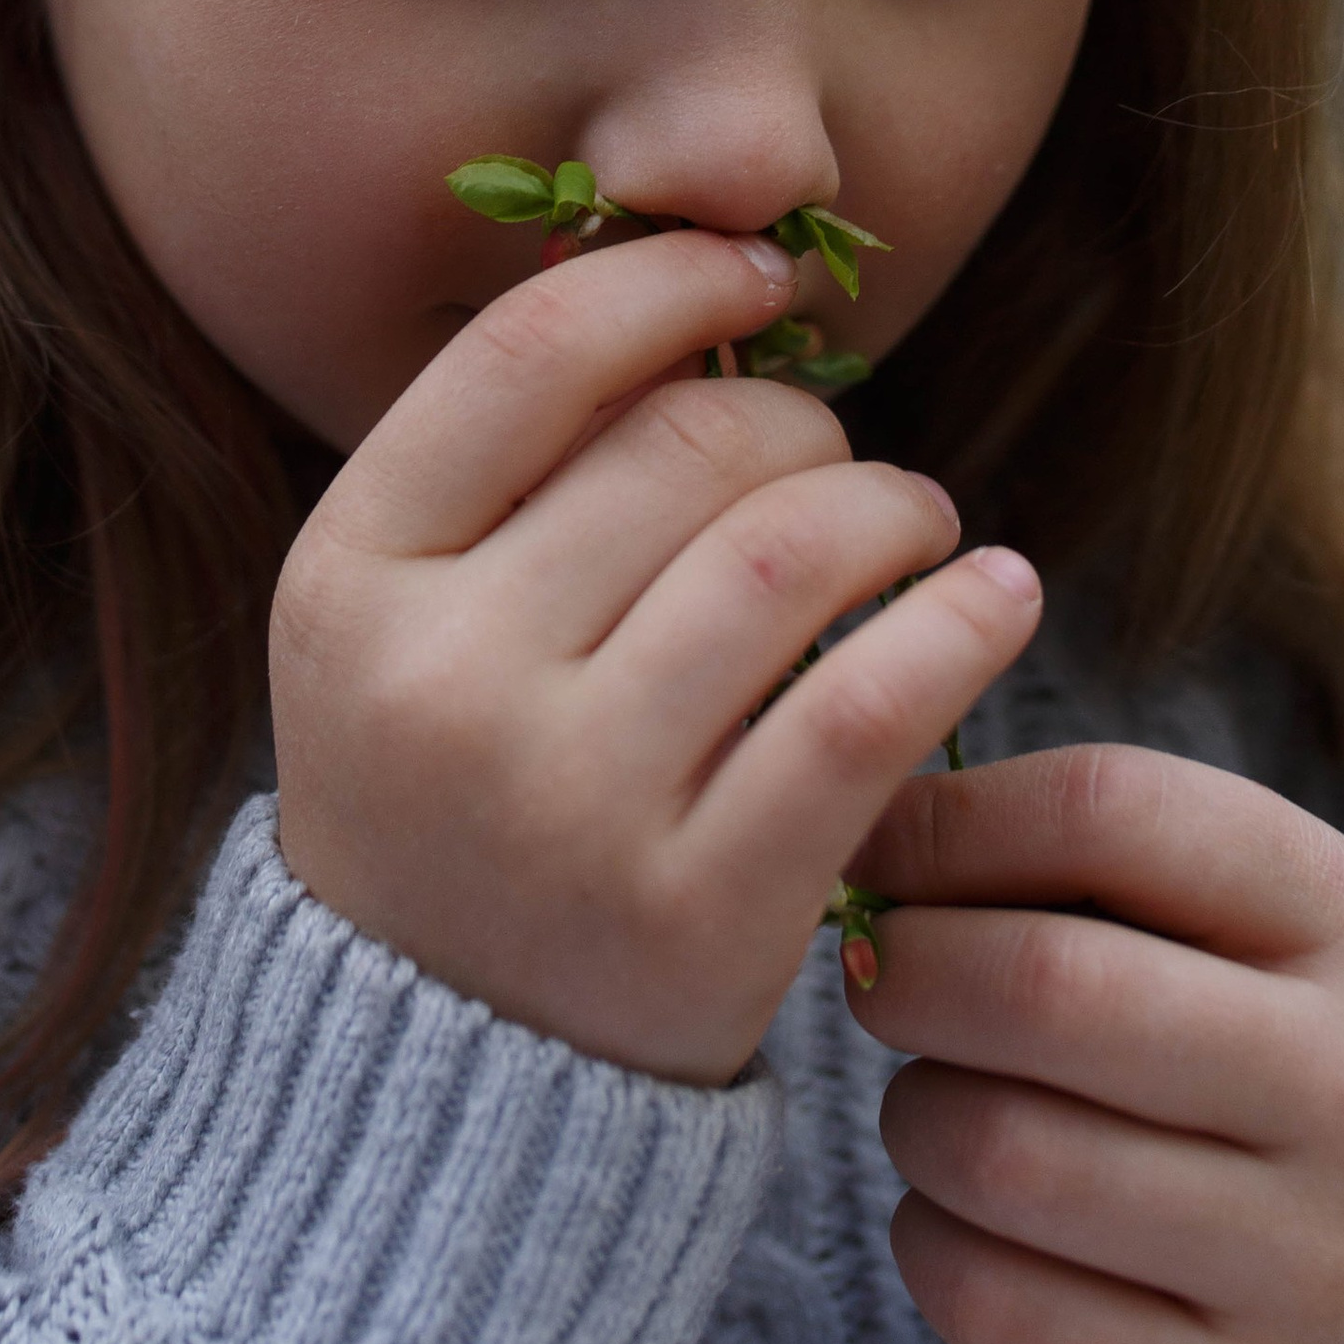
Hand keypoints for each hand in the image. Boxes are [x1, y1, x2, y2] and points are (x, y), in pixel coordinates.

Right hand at [271, 228, 1041, 1083]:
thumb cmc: (452, 782)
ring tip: (914, 519)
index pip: (528, 355)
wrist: (445, 1070)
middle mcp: (447, 683)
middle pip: (682, 448)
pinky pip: (870, 708)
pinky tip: (993, 595)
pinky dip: (960, 623)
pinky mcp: (701, 911)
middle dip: (798, 417)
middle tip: (835, 451)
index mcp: (351, 578)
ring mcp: (571, 805)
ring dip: (890, 504)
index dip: (666, 282)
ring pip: (790, 556)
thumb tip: (705, 276)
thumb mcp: (407, 613)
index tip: (753, 274)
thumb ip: (519, 460)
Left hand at [850, 744, 1343, 1343]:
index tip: (878, 845)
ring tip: (932, 1100)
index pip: (1107, 810)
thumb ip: (1051, 843)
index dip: (949, 820)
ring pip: (1001, 1153)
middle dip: (910, 968)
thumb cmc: (1207, 1035)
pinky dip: (931, 1245)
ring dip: (913, 1114)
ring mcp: (1308, 1264)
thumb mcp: (1186, 908)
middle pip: (1045, 984)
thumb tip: (855, 821)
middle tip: (876, 974)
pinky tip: (965, 1217)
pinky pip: (993, 1305)